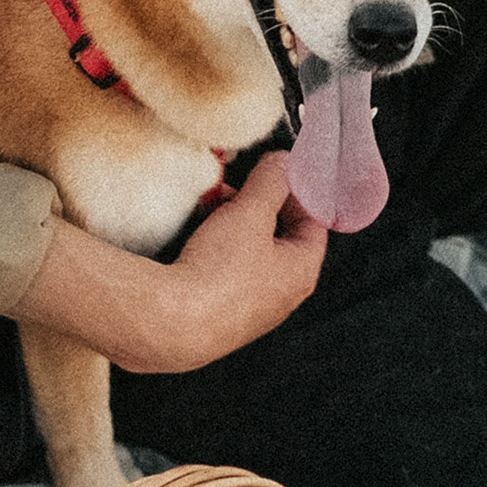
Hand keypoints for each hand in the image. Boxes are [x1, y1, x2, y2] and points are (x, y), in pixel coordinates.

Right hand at [158, 153, 328, 369]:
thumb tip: (283, 164)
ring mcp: (250, 309)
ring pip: (249, 255)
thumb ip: (270, 181)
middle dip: (255, 207)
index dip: (297, 192)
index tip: (276, 174)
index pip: (313, 222)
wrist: (173, 322)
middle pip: (277, 238)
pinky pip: (225, 274)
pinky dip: (215, 250)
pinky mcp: (220, 316)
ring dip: (232, 226)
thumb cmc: (220, 272)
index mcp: (301, 271)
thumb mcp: (250, 211)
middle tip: (235, 189)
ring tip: (209, 208)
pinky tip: (195, 238)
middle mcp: (281, 296)